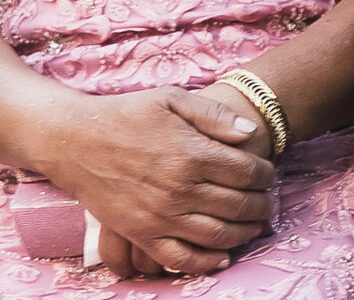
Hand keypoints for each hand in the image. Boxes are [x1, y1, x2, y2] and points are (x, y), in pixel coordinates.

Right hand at [33, 85, 276, 276]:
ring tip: (256, 226)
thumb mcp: (174, 98)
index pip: (248, 172)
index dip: (267, 175)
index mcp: (192, 154)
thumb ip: (215, 114)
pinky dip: (205, 262)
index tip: (270, 175)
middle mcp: (179, 188)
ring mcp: (159, 215)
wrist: (74, 140)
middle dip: (263, 205)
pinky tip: (223, 257)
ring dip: (245, 233)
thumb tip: (250, 132)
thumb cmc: (127, 114)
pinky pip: (178, 258)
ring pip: (216, 234)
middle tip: (271, 203)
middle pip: (238, 205)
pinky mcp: (139, 233)